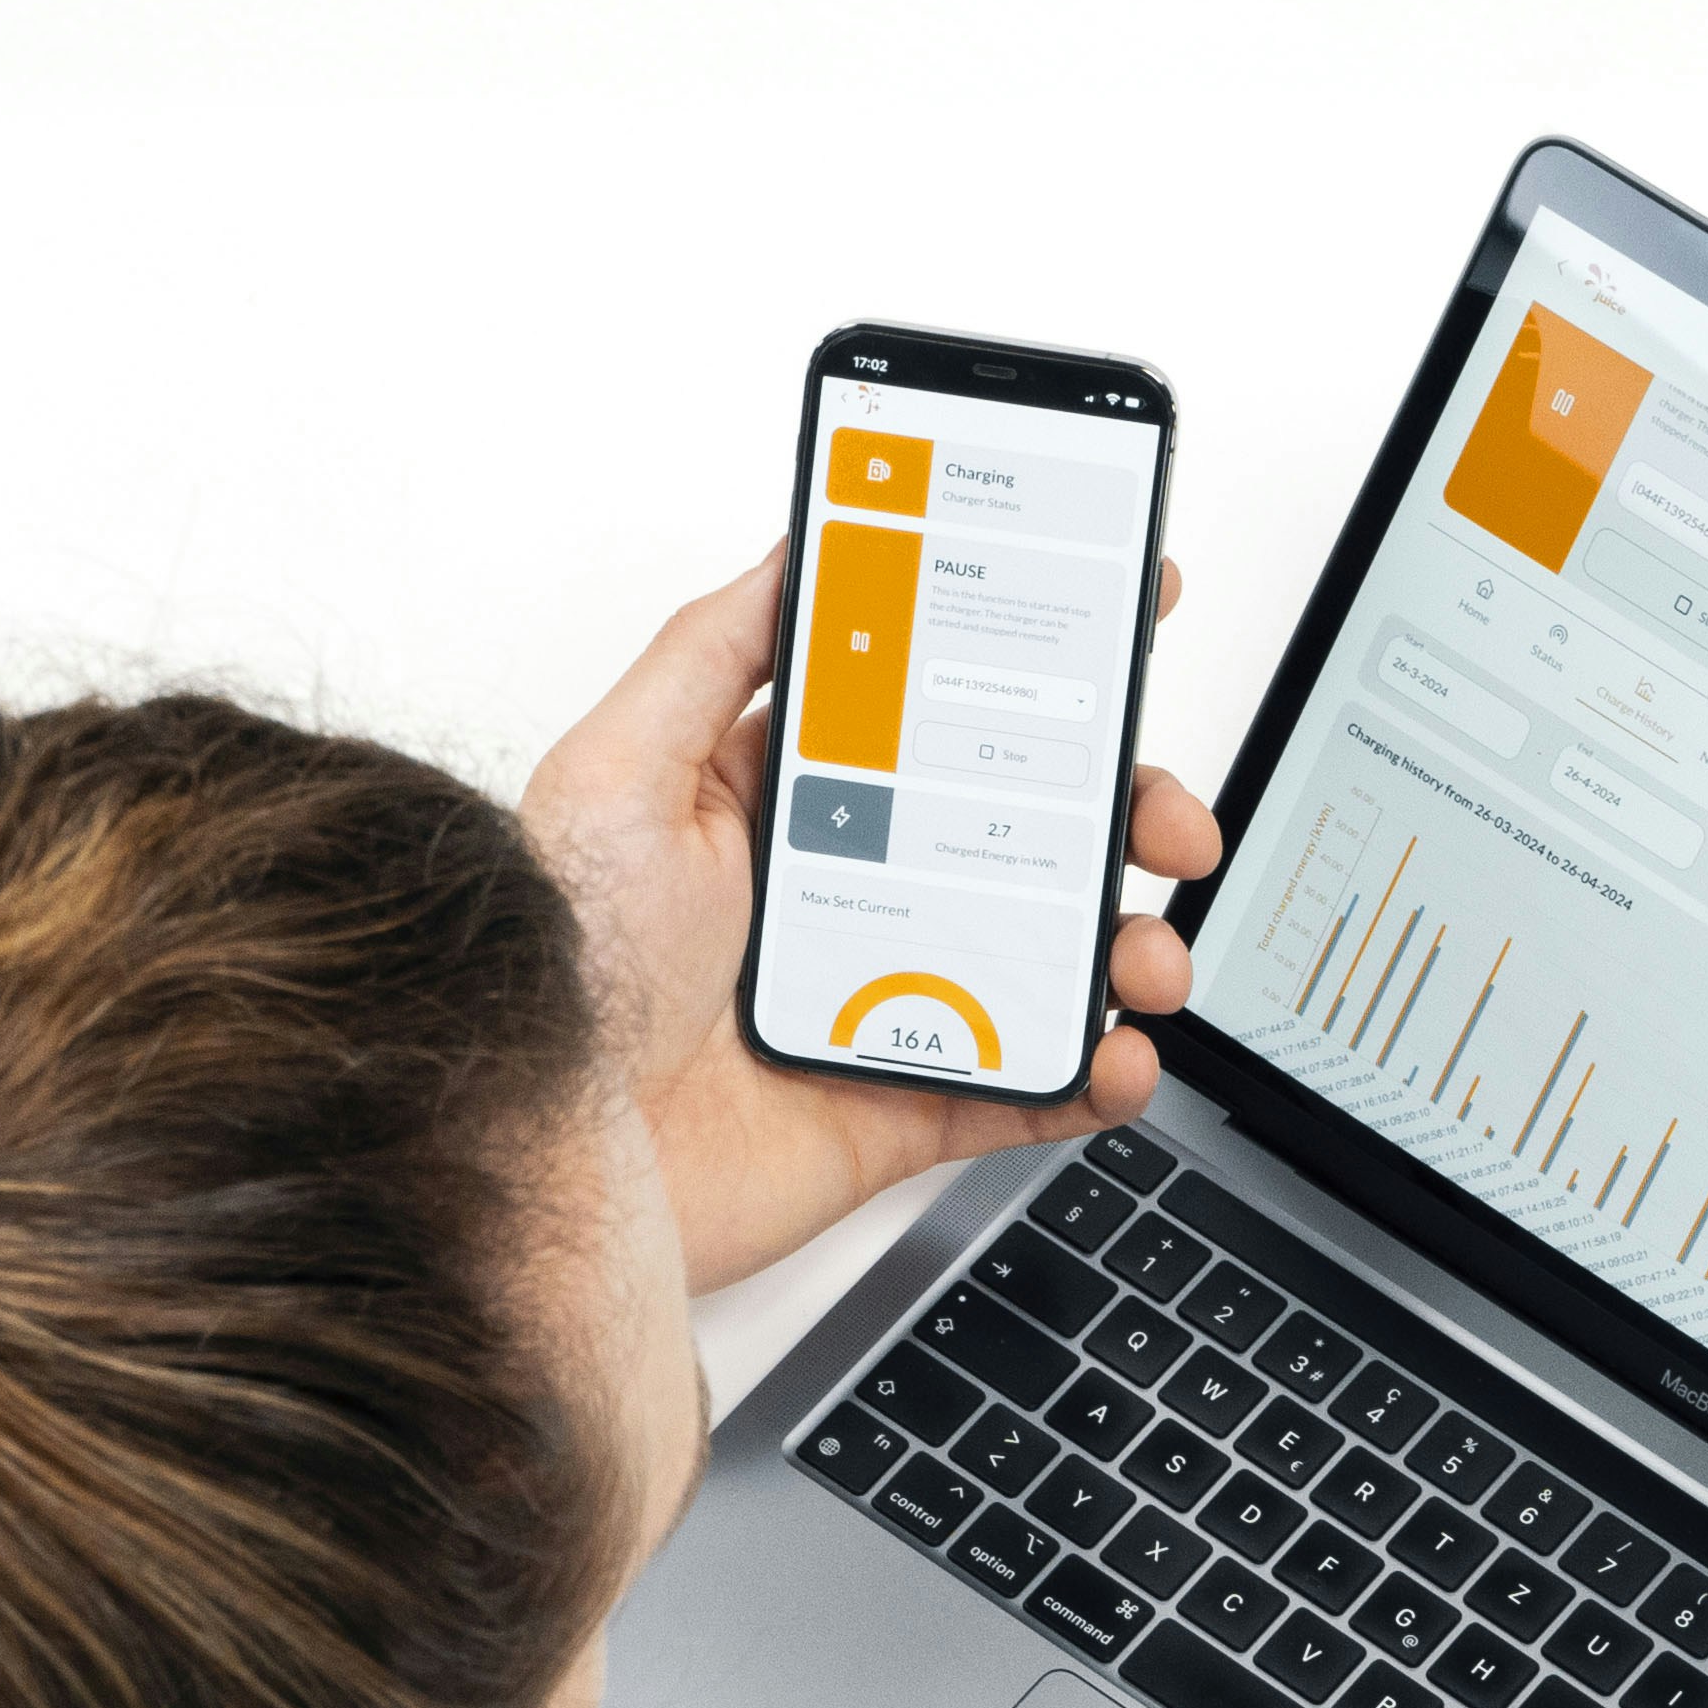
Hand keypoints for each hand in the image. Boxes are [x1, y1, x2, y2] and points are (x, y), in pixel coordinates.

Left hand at [527, 549, 1231, 1304]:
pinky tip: (1116, 1055)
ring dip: (1128, 942)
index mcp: (789, 799)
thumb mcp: (617, 773)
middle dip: (1121, 809)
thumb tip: (796, 550)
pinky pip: (1027, 1090)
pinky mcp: (901, 1104)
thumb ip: (709, 654)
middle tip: (1165, 814)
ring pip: (1048, 954)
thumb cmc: (562, 971)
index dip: (1035, 667)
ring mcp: (886, 997)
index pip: (937, 712)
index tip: (1124, 612)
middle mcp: (849, 890)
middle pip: (1025, 828)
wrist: (541, 1156)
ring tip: (1148, 953)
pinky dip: (1094, 1075)